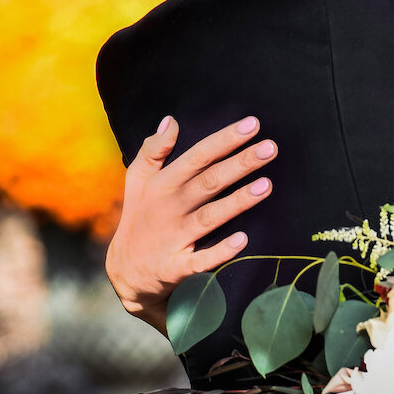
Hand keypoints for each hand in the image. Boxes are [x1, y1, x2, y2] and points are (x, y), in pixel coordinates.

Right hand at [105, 115, 276, 334]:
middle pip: (208, 182)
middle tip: (270, 148)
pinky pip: (200, 260)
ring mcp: (173, 238)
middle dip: (239, 164)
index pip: (197, 156)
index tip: (253, 124)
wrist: (123, 273)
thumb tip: (171, 121)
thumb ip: (152, 150)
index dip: (224, 140)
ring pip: (209, 217)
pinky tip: (243, 239)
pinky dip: (220, 251)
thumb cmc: (139, 217)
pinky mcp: (176, 267)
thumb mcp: (136, 181)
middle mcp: (168, 208)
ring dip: (237, 201)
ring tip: (266, 185)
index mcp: (162, 185)